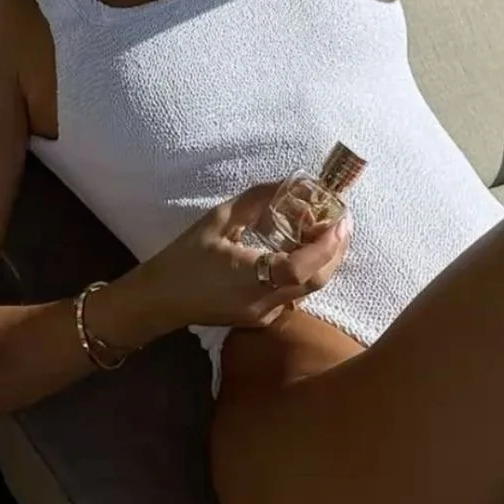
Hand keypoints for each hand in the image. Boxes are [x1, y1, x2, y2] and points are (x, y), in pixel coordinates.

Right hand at [129, 182, 350, 333]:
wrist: (161, 300)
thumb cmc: (184, 257)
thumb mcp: (218, 220)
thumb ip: (255, 201)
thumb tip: (288, 183)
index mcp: (249, 277)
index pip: (301, 267)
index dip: (326, 245)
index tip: (340, 219)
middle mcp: (263, 302)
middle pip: (316, 281)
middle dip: (336, 251)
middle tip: (342, 221)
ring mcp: (264, 315)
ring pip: (308, 289)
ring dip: (324, 261)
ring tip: (327, 231)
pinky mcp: (262, 319)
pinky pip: (294, 295)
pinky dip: (307, 272)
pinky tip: (303, 251)